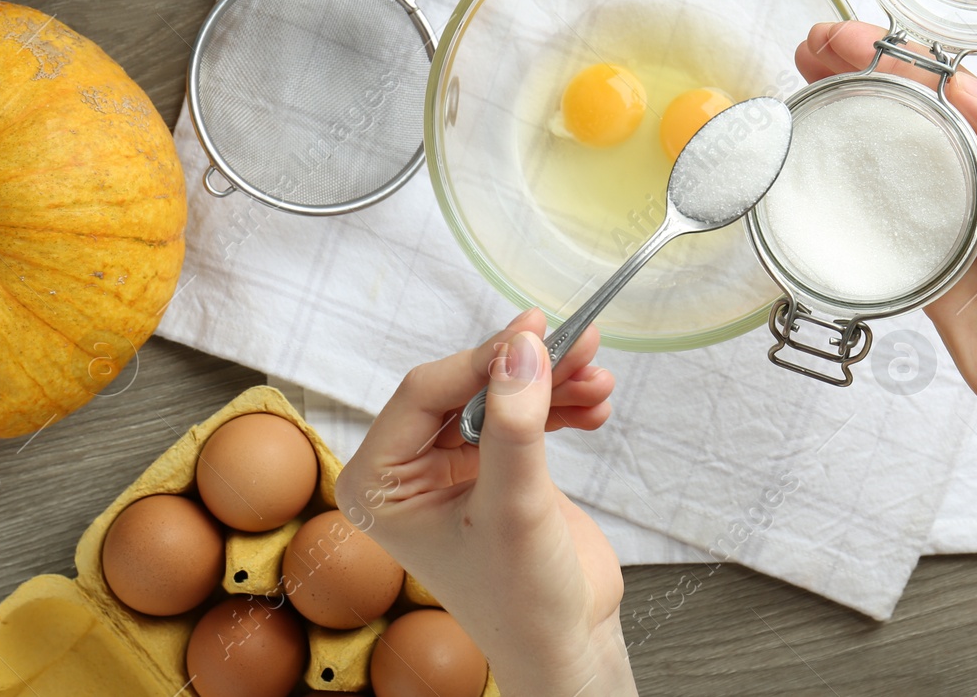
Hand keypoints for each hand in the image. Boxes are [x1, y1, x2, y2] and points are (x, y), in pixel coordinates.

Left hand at [336, 309, 636, 696]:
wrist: (568, 642)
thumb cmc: (521, 600)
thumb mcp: (514, 506)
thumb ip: (513, 425)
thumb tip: (521, 350)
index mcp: (378, 482)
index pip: (423, 392)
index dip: (481, 359)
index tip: (535, 334)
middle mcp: (406, 470)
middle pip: (464, 386)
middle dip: (525, 367)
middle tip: (577, 345)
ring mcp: (450, 468)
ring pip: (497, 394)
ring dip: (550, 382)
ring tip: (597, 380)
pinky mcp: (493, 468)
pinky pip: (521, 414)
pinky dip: (559, 405)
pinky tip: (593, 407)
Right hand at [795, 22, 976, 452]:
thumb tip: (963, 83)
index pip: (944, 89)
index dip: (894, 57)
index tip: (848, 38)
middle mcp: (975, 185)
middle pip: (904, 116)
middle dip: (856, 78)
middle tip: (807, 55)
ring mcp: (944, 227)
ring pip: (882, 161)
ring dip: (843, 123)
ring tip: (802, 93)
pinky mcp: (921, 270)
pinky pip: (875, 226)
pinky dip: (844, 197)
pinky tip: (814, 173)